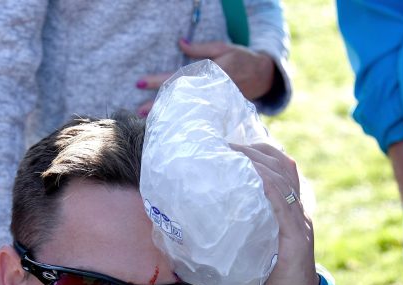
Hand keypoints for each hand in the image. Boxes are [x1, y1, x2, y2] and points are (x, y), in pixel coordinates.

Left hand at [133, 41, 277, 115]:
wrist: (264, 77)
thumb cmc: (242, 58)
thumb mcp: (223, 48)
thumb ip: (200, 49)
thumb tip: (180, 42)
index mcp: (208, 73)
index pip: (177, 77)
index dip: (157, 81)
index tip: (138, 83)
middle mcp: (209, 89)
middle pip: (178, 97)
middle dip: (157, 104)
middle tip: (138, 111)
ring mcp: (213, 102)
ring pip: (186, 108)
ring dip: (167, 114)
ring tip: (148, 120)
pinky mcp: (218, 111)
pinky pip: (197, 115)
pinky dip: (183, 119)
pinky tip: (170, 125)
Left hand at [233, 142, 318, 284]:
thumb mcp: (248, 253)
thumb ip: (233, 236)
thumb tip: (193, 228)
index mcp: (286, 212)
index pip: (278, 168)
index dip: (257, 151)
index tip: (228, 142)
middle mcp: (297, 211)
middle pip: (281, 164)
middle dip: (253, 148)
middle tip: (223, 141)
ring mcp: (298, 222)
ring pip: (283, 177)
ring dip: (257, 160)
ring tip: (232, 150)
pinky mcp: (296, 237)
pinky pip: (284, 203)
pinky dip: (268, 184)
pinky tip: (251, 174)